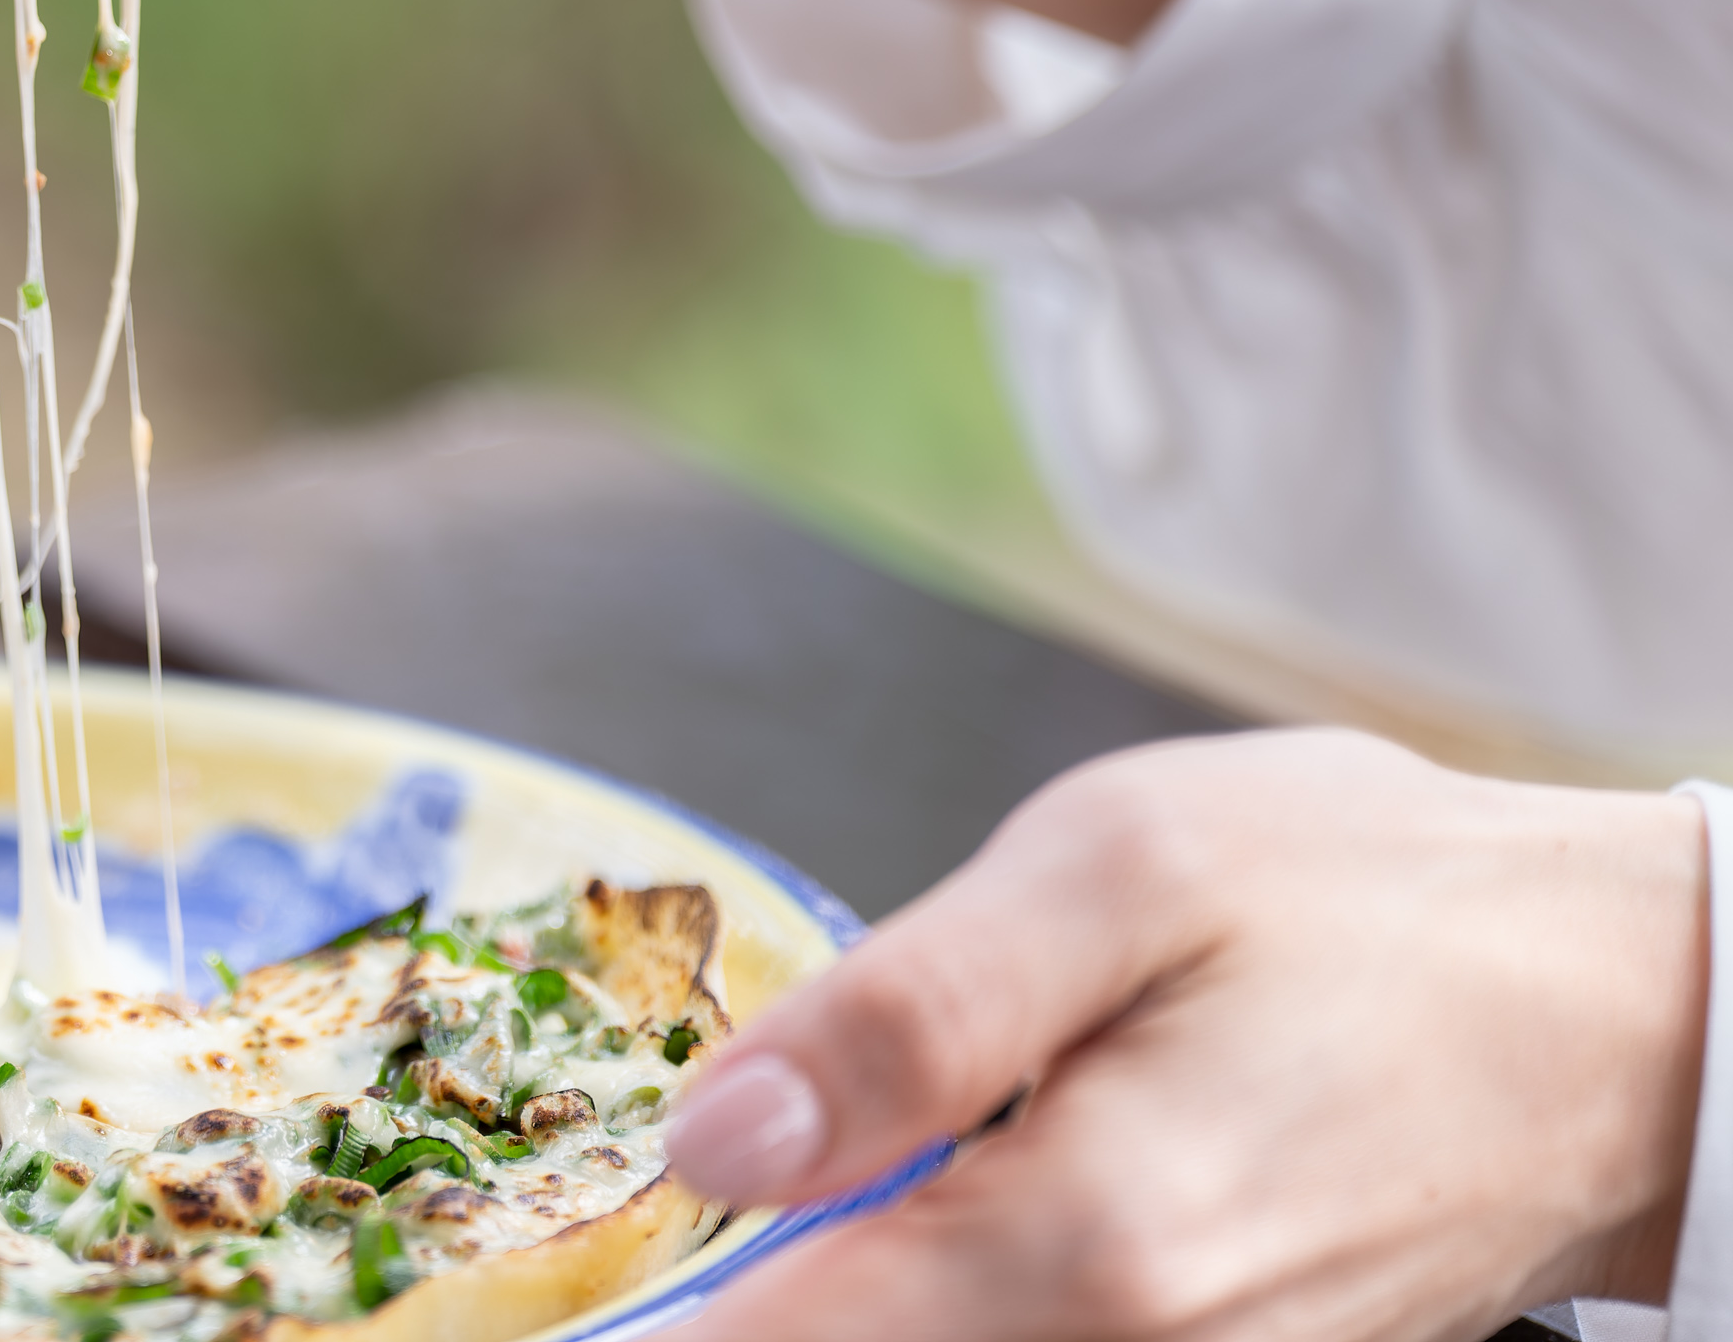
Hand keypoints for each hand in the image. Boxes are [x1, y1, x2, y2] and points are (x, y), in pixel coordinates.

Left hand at [663, 730, 1708, 1340]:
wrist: (1624, 1009)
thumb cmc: (1374, 904)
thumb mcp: (1124, 869)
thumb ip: (908, 1018)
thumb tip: (707, 1144)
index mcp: (1089, 1248)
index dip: (639, 1314)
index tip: (541, 1267)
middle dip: (728, 1306)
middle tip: (648, 1207)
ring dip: (829, 1299)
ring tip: (781, 1196)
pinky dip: (928, 1299)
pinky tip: (906, 1209)